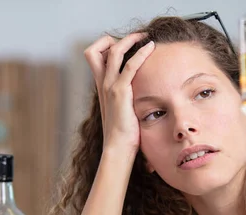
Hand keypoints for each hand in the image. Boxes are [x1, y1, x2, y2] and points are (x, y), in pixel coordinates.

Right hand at [83, 33, 154, 155]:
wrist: (117, 147)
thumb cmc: (123, 132)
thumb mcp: (122, 110)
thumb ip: (126, 98)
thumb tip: (139, 93)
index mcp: (102, 86)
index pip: (94, 57)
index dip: (105, 47)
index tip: (123, 47)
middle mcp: (102, 83)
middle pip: (96, 49)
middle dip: (113, 39)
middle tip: (134, 38)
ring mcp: (110, 86)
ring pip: (113, 51)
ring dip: (130, 40)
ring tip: (144, 37)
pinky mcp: (120, 92)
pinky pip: (130, 66)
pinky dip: (140, 53)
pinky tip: (150, 48)